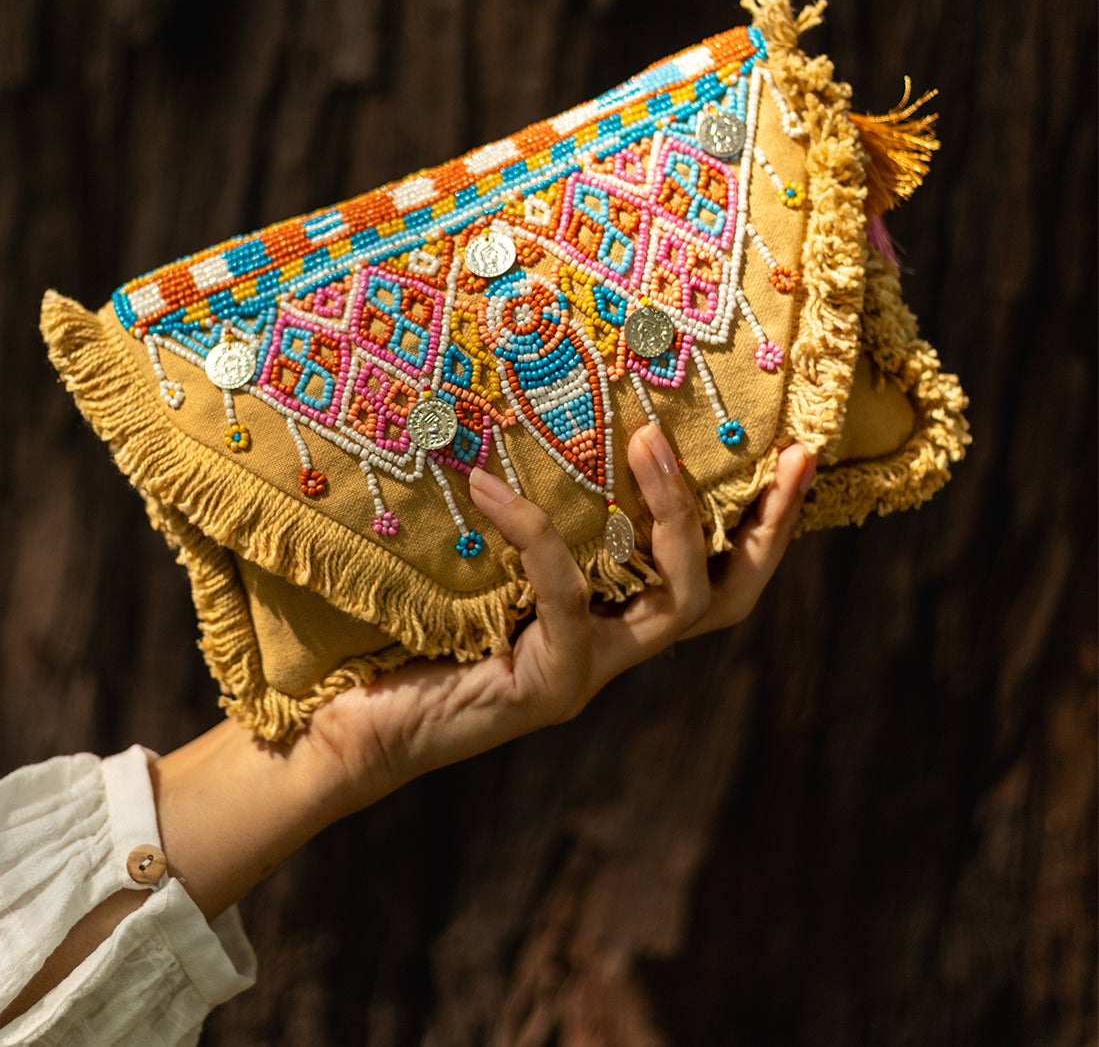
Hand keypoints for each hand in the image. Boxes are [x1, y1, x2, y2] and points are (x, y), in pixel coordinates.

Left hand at [306, 424, 815, 807]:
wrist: (353, 727)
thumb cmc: (409, 638)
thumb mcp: (481, 566)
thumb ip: (521, 523)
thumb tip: (521, 422)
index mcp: (610, 621)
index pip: (716, 579)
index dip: (766, 528)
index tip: (798, 457)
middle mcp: (614, 651)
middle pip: (725, 599)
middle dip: (761, 528)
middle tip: (776, 455)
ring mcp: (588, 676)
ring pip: (679, 603)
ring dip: (673, 515)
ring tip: (642, 439)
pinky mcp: (548, 689)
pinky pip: (567, 596)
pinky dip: (534, 533)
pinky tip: (485, 485)